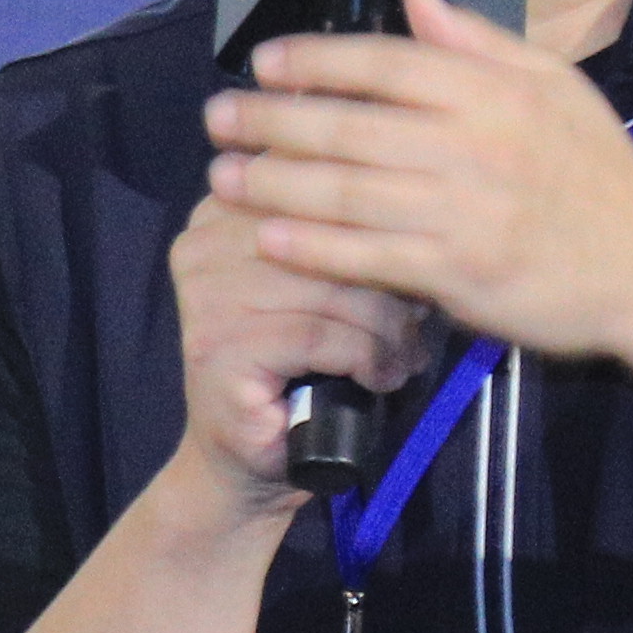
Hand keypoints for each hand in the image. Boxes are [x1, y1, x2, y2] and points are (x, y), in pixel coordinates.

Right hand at [162, 144, 439, 514]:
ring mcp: (204, 294)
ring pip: (332, 285)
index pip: (313, 172)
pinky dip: (366, 359)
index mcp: (226, 206)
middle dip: (388, 275)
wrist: (251, 460)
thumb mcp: (330, 282)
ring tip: (403, 356)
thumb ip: (349, 230)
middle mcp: (203, 238)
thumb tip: (429, 196)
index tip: (416, 248)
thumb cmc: (305, 366)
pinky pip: (320, 334)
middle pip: (327, 227)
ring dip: (386, 329)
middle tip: (420, 315)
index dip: (376, 210)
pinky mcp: (218, 346)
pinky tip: (378, 377)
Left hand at [204, 0, 632, 365]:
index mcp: (493, 92)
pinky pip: (368, 257)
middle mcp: (473, 146)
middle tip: (217, 118)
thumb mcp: (556, 86)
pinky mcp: (459, 276)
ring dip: (272, 184)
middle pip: (347, 127)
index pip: (384, 63)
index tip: (263, 61)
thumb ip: (479, 40)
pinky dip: (312, 248)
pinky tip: (268, 237)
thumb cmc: (598, 174)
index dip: (314, 60)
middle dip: (270, 121)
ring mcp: (463, 214)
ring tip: (222, 176)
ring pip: (344, 193)